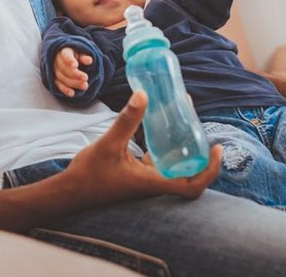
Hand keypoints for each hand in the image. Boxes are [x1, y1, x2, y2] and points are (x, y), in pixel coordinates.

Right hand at [54, 47, 92, 96]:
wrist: (67, 59)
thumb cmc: (76, 55)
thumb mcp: (81, 53)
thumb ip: (84, 57)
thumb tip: (89, 60)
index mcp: (64, 52)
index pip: (65, 55)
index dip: (70, 60)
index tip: (75, 65)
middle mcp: (57, 61)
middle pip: (64, 69)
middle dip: (75, 74)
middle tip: (86, 78)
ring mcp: (54, 71)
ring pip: (62, 78)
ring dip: (73, 83)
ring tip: (85, 86)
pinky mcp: (54, 79)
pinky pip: (58, 85)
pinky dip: (65, 90)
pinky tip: (72, 93)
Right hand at [64, 91, 223, 206]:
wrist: (69, 192)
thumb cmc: (89, 174)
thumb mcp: (109, 144)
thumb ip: (127, 120)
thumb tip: (144, 94)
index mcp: (152, 182)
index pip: (192, 186)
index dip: (209, 170)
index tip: (216, 148)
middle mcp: (152, 184)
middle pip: (188, 175)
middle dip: (199, 154)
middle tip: (200, 129)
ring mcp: (145, 181)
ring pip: (174, 167)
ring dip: (183, 150)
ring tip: (185, 124)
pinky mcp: (136, 176)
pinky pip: (159, 163)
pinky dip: (166, 149)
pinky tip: (161, 128)